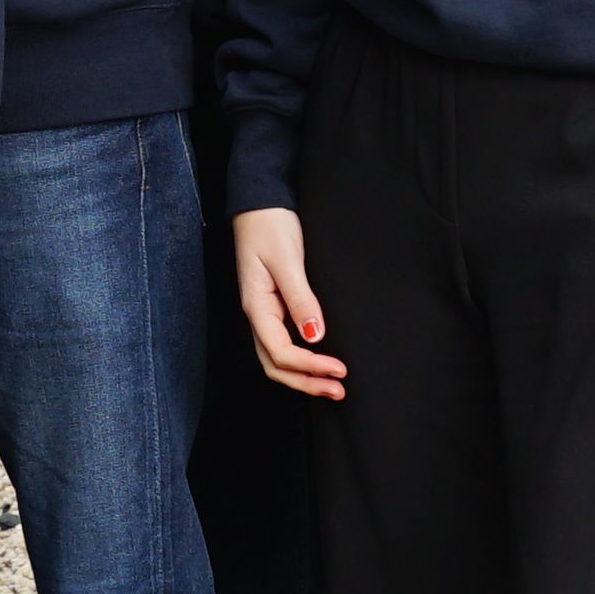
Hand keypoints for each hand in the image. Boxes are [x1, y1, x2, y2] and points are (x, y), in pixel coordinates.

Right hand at [233, 208, 343, 401]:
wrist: (260, 203)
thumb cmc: (269, 226)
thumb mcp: (287, 260)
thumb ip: (301, 299)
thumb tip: (315, 335)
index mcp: (256, 307)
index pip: (280, 351)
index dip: (309, 366)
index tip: (338, 369)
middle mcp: (257, 315)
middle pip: (275, 365)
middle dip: (306, 382)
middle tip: (338, 390)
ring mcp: (264, 312)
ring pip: (278, 358)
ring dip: (303, 376)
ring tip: (332, 384)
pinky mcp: (273, 305)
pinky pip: (283, 343)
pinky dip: (301, 360)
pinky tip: (318, 362)